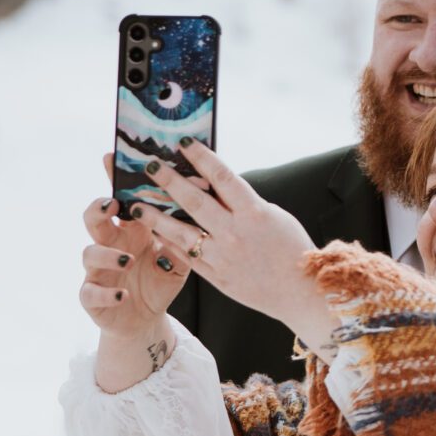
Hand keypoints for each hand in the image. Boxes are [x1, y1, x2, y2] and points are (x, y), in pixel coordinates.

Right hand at [77, 182, 190, 336]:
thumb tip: (199, 209)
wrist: (145, 318)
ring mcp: (98, 270)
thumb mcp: (179, 258)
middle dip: (98, 208)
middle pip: (94, 219)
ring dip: (107, 254)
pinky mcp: (92, 297)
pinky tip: (123, 295)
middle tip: (112, 204)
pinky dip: (106, 293)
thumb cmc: (160, 279)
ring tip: (127, 257)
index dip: (113, 179)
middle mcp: (110, 245)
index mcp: (131, 229)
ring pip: (89, 253)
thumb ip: (184, 236)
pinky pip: (91, 292)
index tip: (111, 157)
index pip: (121, 199)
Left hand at [135, 141, 336, 345]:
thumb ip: (245, 203)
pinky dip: (169, 244)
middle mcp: (234, 233)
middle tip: (149, 165)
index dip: (202, 157)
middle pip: (194, 201)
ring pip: (180, 232)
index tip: (183, 143)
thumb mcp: (275, 216)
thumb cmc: (291, 248)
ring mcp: (222, 257)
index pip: (223, 177)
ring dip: (155, 217)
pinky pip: (186, 257)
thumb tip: (216, 187)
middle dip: (169, 181)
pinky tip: (154, 233)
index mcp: (254, 213)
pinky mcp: (215, 276)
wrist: (300, 292)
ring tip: (135, 205)